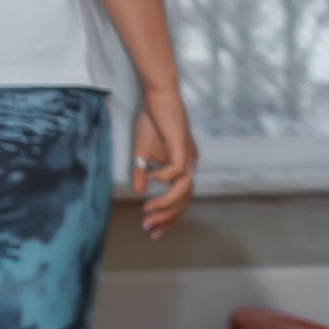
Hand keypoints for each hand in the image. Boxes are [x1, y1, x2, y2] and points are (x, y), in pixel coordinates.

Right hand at [132, 86, 196, 237]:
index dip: (168, 216)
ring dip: (166, 203)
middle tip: (149, 229)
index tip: (153, 231)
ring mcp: (187, 157)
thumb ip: (141, 173)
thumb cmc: (152, 123)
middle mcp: (189, 165)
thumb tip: (139, 191)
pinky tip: (149, 179)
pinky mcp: (182, 147)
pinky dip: (163, 178)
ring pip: (183, 188)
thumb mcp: (142, 153)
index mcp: (182, 168)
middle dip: (167, 217)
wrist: (158, 98)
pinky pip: (176, 169)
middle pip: (184, 199)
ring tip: (148, 212)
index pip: (180, 199)